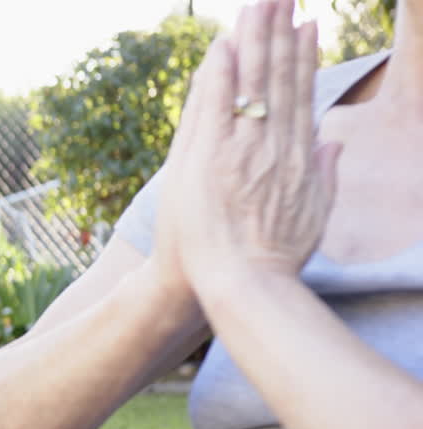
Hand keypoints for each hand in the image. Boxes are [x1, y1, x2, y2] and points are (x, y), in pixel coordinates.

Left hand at [155, 0, 341, 295]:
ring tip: (258, 3)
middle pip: (278, 77)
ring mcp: (240, 149)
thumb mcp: (313, 216)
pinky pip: (214, 105)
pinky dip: (219, 74)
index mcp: (299, 156)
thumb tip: (335, 144)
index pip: (301, 94)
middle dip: (280, 31)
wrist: (241, 286)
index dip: (304, 56)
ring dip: (252, 39)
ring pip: (248, 82)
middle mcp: (273, 145)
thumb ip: (326, 175)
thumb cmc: (273, 261)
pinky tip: (222, 44)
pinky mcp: (208, 158)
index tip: (307, 25)